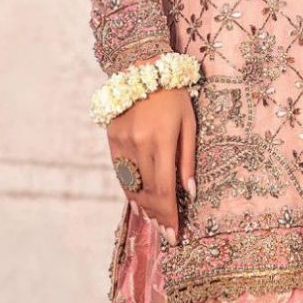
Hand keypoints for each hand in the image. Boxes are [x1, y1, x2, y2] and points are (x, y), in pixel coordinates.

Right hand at [106, 59, 196, 246]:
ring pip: (131, 186)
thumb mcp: (189, 123)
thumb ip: (188, 159)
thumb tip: (189, 194)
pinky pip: (121, 173)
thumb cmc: (174, 95)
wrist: (143, 67)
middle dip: (158, 216)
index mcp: (161, 140)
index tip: (176, 235)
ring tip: (155, 222)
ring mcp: (122, 142)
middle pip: (147, 192)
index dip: (169, 216)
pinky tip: (138, 202)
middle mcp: (138, 144)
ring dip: (143, 207)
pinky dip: (129, 190)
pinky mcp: (112, 139)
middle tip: (167, 232)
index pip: (164, 190)